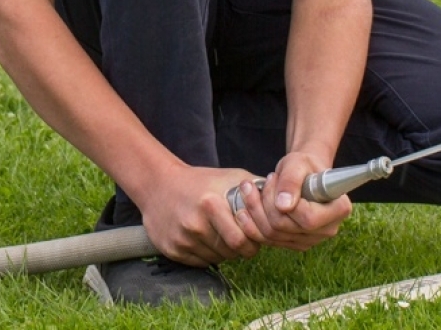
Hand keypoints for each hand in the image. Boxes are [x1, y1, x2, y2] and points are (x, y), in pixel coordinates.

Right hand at [138, 165, 267, 266]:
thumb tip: (282, 202)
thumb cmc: (200, 180)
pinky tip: (205, 238)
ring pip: (216, 259)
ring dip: (224, 251)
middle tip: (240, 238)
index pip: (242, 240)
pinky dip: (207, 254)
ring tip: (220, 233)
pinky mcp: (172, 250)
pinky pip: (200, 262)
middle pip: (231, 252)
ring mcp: (182, 239)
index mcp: (211, 204)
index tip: (253, 235)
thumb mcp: (229, 176)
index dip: (252, 240)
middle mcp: (195, 224)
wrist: (158, 185)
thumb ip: (256, 189)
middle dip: (240, 248)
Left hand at [230, 151, 350, 253]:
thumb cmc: (304, 165)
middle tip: (262, 180)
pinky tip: (244, 209)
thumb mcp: (297, 163)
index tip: (274, 179)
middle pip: (286, 228)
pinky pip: (267, 241)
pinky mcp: (293, 243)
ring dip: (254, 211)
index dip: (287, 203)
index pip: (309, 219)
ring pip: (273, 235)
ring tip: (250, 189)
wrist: (302, 173)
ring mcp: (310, 240)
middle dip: (265, 203)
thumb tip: (284, 205)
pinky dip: (251, 225)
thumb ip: (292, 181)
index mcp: (338, 209)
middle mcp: (328, 229)